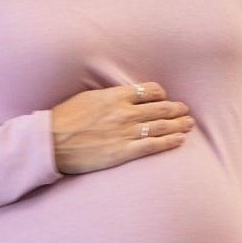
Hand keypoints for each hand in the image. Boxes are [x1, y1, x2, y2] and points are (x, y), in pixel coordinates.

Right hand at [50, 80, 193, 174]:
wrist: (52, 142)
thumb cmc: (64, 119)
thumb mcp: (86, 98)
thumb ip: (107, 97)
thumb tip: (120, 97)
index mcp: (115, 96)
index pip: (148, 91)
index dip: (160, 94)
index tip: (164, 98)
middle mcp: (125, 112)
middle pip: (160, 108)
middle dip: (176, 109)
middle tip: (185, 110)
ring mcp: (126, 132)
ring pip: (161, 126)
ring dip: (179, 124)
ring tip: (189, 124)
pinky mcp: (124, 151)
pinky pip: (153, 145)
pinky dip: (169, 142)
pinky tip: (180, 140)